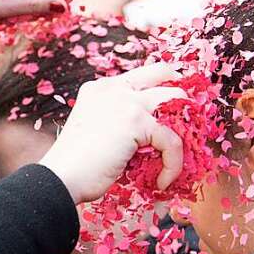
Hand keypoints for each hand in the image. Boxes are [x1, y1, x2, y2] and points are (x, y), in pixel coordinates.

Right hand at [38, 64, 186, 203]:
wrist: (63, 177)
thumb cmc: (76, 163)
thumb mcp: (97, 129)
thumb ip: (120, 120)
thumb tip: (154, 133)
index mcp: (101, 88)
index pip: (142, 75)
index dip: (162, 87)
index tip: (175, 108)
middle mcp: (114, 88)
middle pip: (163, 72)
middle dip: (181, 92)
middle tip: (191, 118)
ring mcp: (126, 101)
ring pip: (177, 100)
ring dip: (185, 126)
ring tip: (179, 152)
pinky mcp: (137, 121)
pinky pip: (172, 140)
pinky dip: (173, 164)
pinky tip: (162, 180)